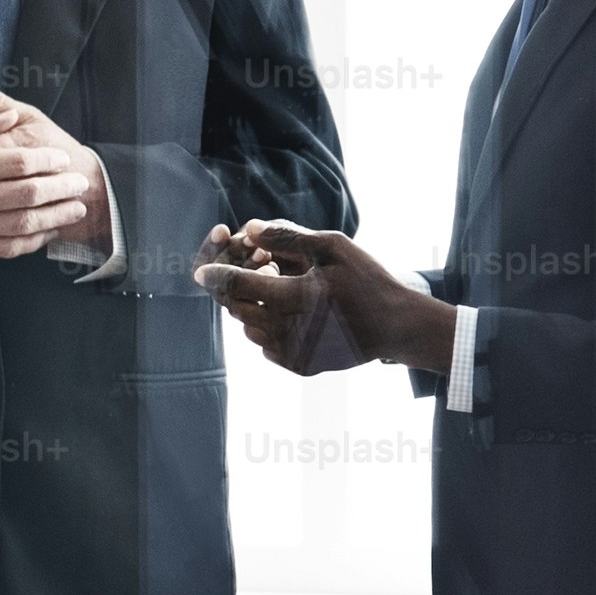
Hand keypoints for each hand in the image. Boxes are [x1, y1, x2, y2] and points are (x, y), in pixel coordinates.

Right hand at [0, 69, 100, 259]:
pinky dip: (34, 240)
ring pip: (24, 224)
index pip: (17, 163)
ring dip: (56, 215)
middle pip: (28, 194)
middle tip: (80, 181)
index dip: (46, 159)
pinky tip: (49, 231)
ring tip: (76, 207)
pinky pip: (10, 247)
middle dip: (60, 187)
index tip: (62, 156)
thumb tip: (9, 114)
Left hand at [193, 221, 456, 376]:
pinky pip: (266, 344)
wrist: (394, 326)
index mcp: (298, 298)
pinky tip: (294, 312)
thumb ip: (287, 236)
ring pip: (249, 328)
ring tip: (281, 288)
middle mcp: (292, 332)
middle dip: (235, 288)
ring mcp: (294, 354)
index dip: (216, 274)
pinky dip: (269, 325)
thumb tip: (246, 228)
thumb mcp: (333, 247)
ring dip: (253, 307)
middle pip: (238, 309)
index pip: (240, 287)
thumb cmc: (366, 280)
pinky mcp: (298, 366)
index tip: (201, 270)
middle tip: (254, 270)